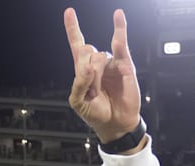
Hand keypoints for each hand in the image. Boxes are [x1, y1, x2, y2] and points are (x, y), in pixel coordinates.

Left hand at [63, 8, 140, 143]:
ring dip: (96, 76)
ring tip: (99, 92)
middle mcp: (98, 63)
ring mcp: (111, 63)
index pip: (77, 44)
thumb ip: (79, 83)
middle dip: (85, 71)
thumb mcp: (78, 102)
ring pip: (98, 57)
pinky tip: (117, 16)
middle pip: (86, 50)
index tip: (69, 12)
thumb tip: (88, 66)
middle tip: (90, 90)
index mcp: (83, 69)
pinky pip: (120, 45)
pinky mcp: (125, 66)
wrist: (115, 124)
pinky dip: (119, 30)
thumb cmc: (95, 113)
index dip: (73, 28)